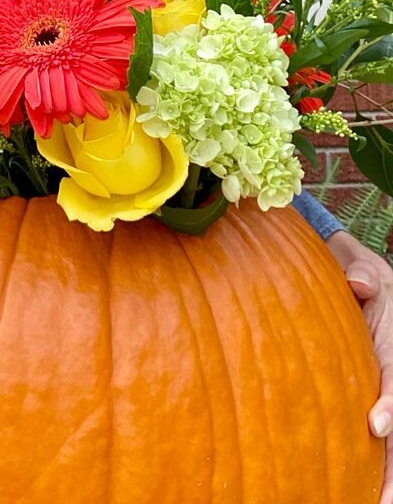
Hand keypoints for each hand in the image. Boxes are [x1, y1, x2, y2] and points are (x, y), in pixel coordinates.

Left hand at [326, 230, 392, 503]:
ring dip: (388, 479)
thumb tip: (358, 284)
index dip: (391, 404)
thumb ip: (362, 273)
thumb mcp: (365, 267)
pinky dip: (377, 471)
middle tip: (381, 500)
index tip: (375, 424)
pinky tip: (364, 496)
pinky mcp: (376, 411)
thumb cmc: (358, 277)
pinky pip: (381, 444)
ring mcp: (389, 395)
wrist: (358, 283)